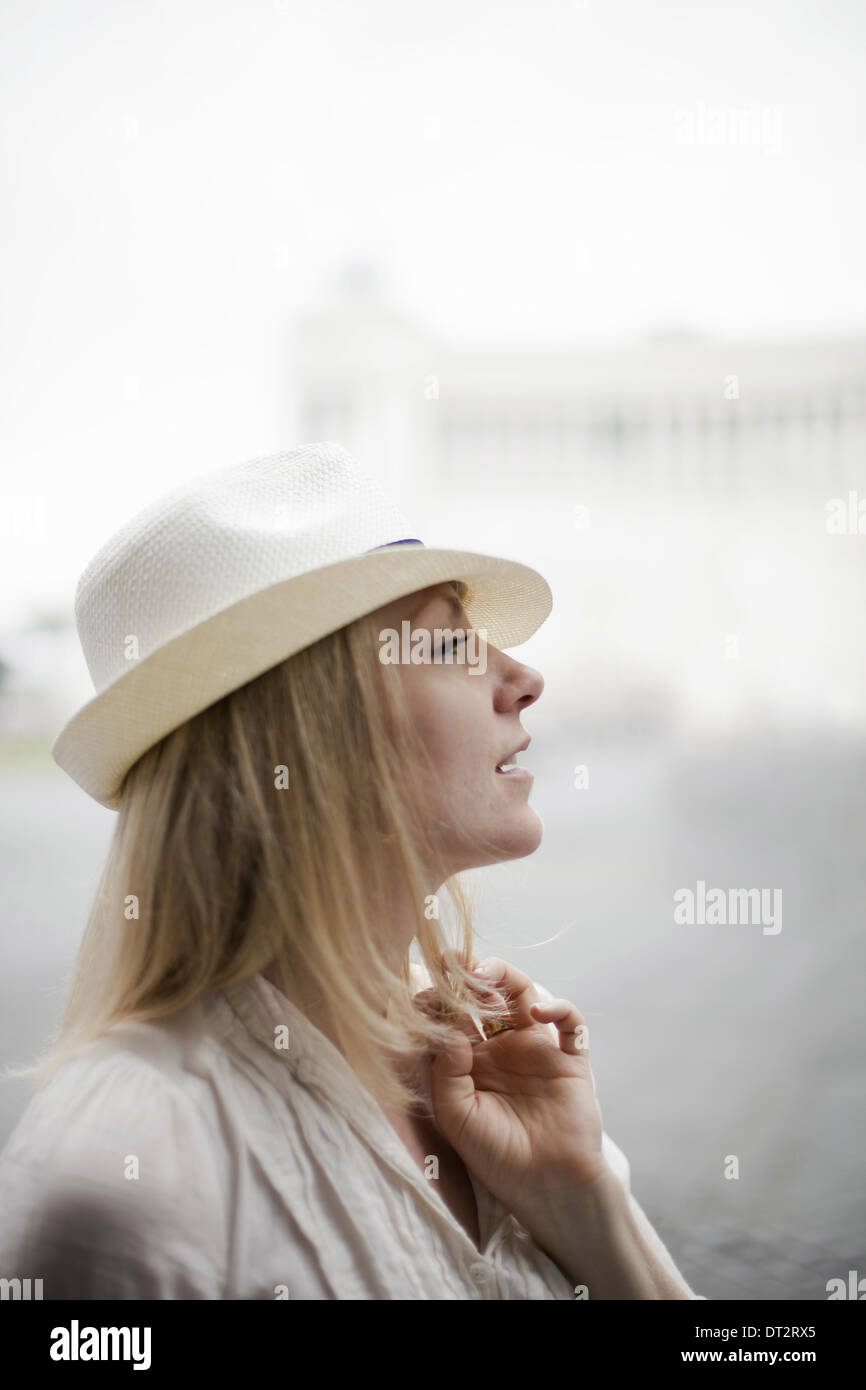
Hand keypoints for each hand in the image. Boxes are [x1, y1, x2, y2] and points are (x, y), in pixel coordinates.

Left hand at [418, 956, 607, 1227]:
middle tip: (453, 964)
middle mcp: (503, 1049)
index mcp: (471, 1061)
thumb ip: (447, 1072)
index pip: (454, 1018)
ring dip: (507, 977)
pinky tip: (538, 1012)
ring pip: (524, 996)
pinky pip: (571, 1024)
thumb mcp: (456, 1117)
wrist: (546, 1188)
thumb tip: (449, 1028)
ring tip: (487, 973)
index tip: (424, 990)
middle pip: (486, 997)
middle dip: (469, 977)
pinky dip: (559, 1008)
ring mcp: (538, 1051)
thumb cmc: (496, 1157)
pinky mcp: (571, 1060)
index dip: (440, 1000)